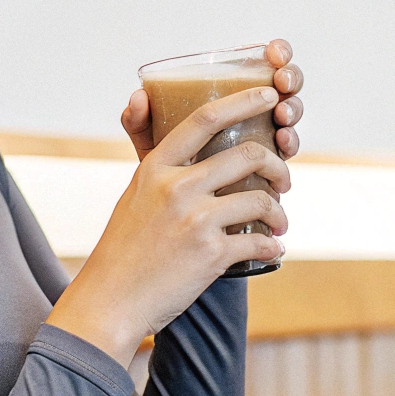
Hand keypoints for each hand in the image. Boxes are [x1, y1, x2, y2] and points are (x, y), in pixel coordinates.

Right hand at [48, 83, 292, 363]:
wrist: (112, 301)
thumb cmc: (123, 246)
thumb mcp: (134, 192)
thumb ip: (151, 154)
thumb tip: (142, 96)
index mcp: (156, 168)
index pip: (205, 118)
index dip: (243, 101)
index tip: (268, 94)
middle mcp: (177, 188)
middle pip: (248, 155)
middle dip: (277, 166)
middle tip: (282, 180)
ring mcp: (195, 221)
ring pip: (261, 200)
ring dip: (279, 212)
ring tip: (279, 222)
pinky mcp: (211, 255)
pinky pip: (259, 241)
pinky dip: (271, 246)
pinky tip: (272, 249)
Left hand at [121, 39, 304, 161]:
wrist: (177, 216)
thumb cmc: (167, 169)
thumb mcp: (153, 143)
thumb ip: (141, 122)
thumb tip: (138, 97)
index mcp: (232, 93)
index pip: (264, 61)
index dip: (277, 52)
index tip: (274, 52)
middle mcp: (254, 110)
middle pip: (286, 84)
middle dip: (291, 78)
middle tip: (281, 83)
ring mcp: (266, 135)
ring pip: (292, 114)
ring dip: (292, 110)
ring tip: (281, 116)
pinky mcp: (272, 163)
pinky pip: (289, 149)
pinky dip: (291, 143)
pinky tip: (282, 144)